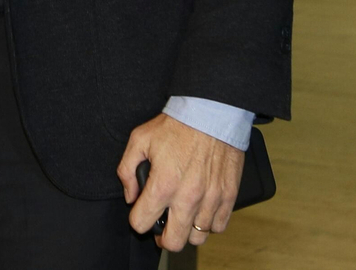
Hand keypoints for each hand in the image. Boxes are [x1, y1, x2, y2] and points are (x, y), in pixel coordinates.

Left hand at [118, 113, 244, 251]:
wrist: (212, 113)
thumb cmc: (177, 125)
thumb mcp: (139, 139)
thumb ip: (127, 170)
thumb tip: (130, 195)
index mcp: (163, 185)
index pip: (142, 223)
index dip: (137, 220)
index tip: (140, 212)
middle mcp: (188, 198)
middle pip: (173, 242)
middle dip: (162, 237)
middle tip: (161, 226)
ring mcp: (211, 200)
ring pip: (197, 238)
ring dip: (187, 230)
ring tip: (182, 216)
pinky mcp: (229, 197)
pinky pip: (219, 226)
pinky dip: (209, 223)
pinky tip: (201, 210)